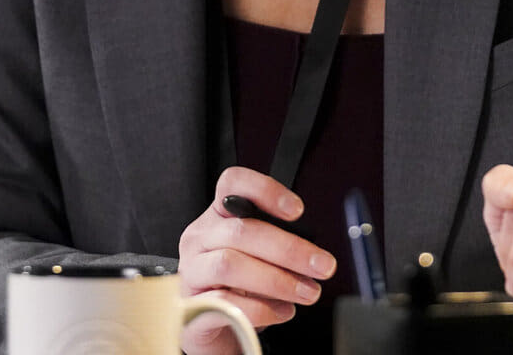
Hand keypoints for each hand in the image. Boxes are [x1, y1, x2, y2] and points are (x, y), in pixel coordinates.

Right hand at [177, 167, 336, 354]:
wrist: (213, 328)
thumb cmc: (239, 287)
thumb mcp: (258, 257)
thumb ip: (277, 247)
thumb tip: (313, 255)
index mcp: (218, 217)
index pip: (232, 184)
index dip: (264, 190)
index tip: (297, 210)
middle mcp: (199, 238)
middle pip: (241, 231)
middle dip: (289, 249)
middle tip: (322, 267)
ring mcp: (191, 272)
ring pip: (230, 265)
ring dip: (277, 280)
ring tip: (307, 293)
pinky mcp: (190, 306)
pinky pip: (224, 303)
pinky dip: (260, 309)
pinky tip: (282, 312)